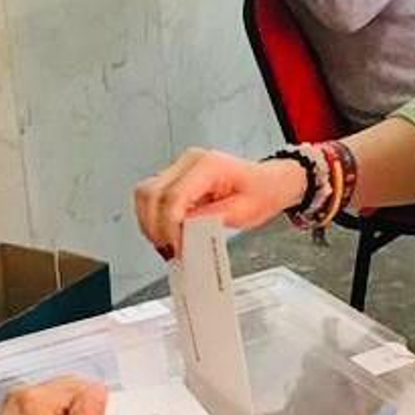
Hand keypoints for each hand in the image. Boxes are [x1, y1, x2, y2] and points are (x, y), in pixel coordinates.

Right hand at [134, 148, 301, 258]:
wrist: (269, 183)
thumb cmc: (262, 192)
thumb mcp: (244, 212)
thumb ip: (211, 221)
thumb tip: (185, 233)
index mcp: (207, 165)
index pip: (173, 196)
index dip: (169, 227)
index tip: (177, 249)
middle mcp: (188, 162)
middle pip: (150, 193)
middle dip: (155, 227)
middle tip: (170, 251)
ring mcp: (178, 168)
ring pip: (145, 194)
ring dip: (150, 224)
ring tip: (167, 245)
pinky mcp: (174, 179)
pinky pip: (151, 198)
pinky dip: (153, 219)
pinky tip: (166, 235)